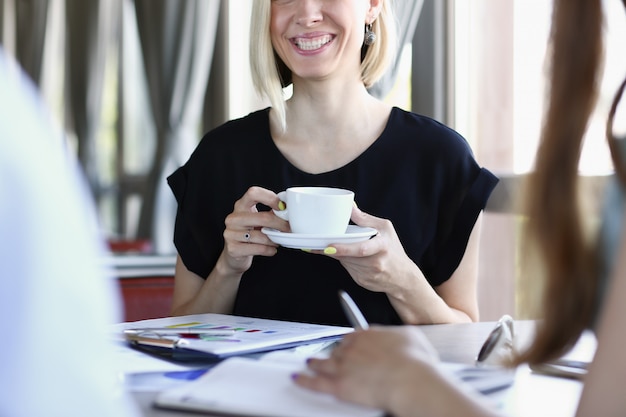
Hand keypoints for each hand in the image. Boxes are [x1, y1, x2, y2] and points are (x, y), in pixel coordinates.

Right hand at [220, 186, 287, 273]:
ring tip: (278, 241)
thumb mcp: (257, 219)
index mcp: (240, 206)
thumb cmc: (249, 232)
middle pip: (262, 217)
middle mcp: (233, 218)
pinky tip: (272, 249)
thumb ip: (270, 213)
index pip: (253, 193)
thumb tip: (288, 211)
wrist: (233, 253)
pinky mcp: (233, 249)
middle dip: (280, 224)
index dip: (270, 198)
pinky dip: (269, 250)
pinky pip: (259, 249)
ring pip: (262, 236)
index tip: (282, 206)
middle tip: (289, 229)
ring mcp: (231, 233)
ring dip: (275, 240)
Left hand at [294, 326, 439, 412]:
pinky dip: (304, 380)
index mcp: (367, 334)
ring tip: (310, 363)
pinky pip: (315, 382)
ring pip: (324, 362)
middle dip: (337, 354)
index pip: (353, 336)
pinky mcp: (339, 385)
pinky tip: (298, 378)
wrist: (410, 380)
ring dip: (315, 363)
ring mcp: (343, 366)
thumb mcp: (412, 337)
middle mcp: (352, 347)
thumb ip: (399, 335)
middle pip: (338, 349)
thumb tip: (399, 336)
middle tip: (336, 358)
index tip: (351, 345)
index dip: (351, 342)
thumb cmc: (415, 362)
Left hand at [320, 204, 418, 295]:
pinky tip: (351, 258)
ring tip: (344, 248)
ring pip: (345, 262)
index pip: (361, 249)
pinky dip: (345, 262)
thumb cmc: (393, 250)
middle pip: (348, 256)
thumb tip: (350, 207)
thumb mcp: (385, 229)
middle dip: (335, 250)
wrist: (403, 277)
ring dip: (340, 255)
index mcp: (382, 246)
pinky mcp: (363, 281)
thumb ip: (365, 219)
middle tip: (323, 245)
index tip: (329, 247)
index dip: (344, 248)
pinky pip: (348, 269)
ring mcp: (369, 274)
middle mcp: (376, 263)